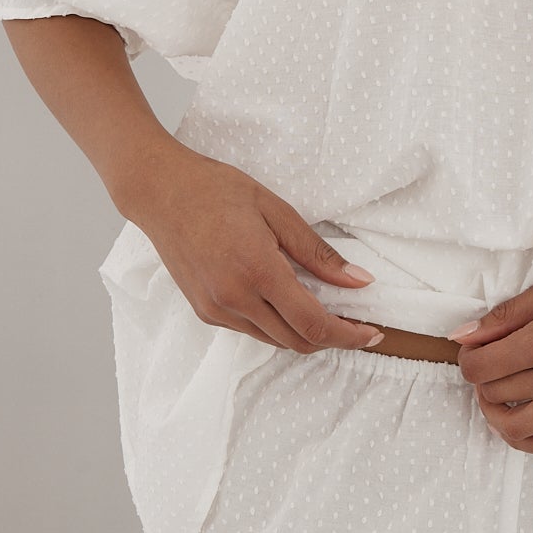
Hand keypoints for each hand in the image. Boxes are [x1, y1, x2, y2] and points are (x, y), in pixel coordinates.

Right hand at [124, 141, 385, 353]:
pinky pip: (251, 331)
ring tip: (327, 313)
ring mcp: (216, 309)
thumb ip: (318, 252)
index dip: (348, 336)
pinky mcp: (204, 311)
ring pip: (274, 341)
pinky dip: (277, 326)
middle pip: (296, 341)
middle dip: (332, 339)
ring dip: (304, 334)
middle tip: (357, 324)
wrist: (160, 191)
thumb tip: (360, 281)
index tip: (372, 333)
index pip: (313, 323)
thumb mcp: (277, 210)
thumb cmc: (218, 191)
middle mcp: (234, 298)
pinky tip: (288, 303)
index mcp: (257, 270)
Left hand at [450, 259, 532, 452]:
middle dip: (481, 379)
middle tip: (490, 360)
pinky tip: (522, 417)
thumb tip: (464, 334)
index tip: (476, 346)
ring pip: (513, 428)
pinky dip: (523, 438)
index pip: (480, 368)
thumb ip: (510, 312)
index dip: (468, 358)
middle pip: (493, 395)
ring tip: (499, 393)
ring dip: (495, 412)